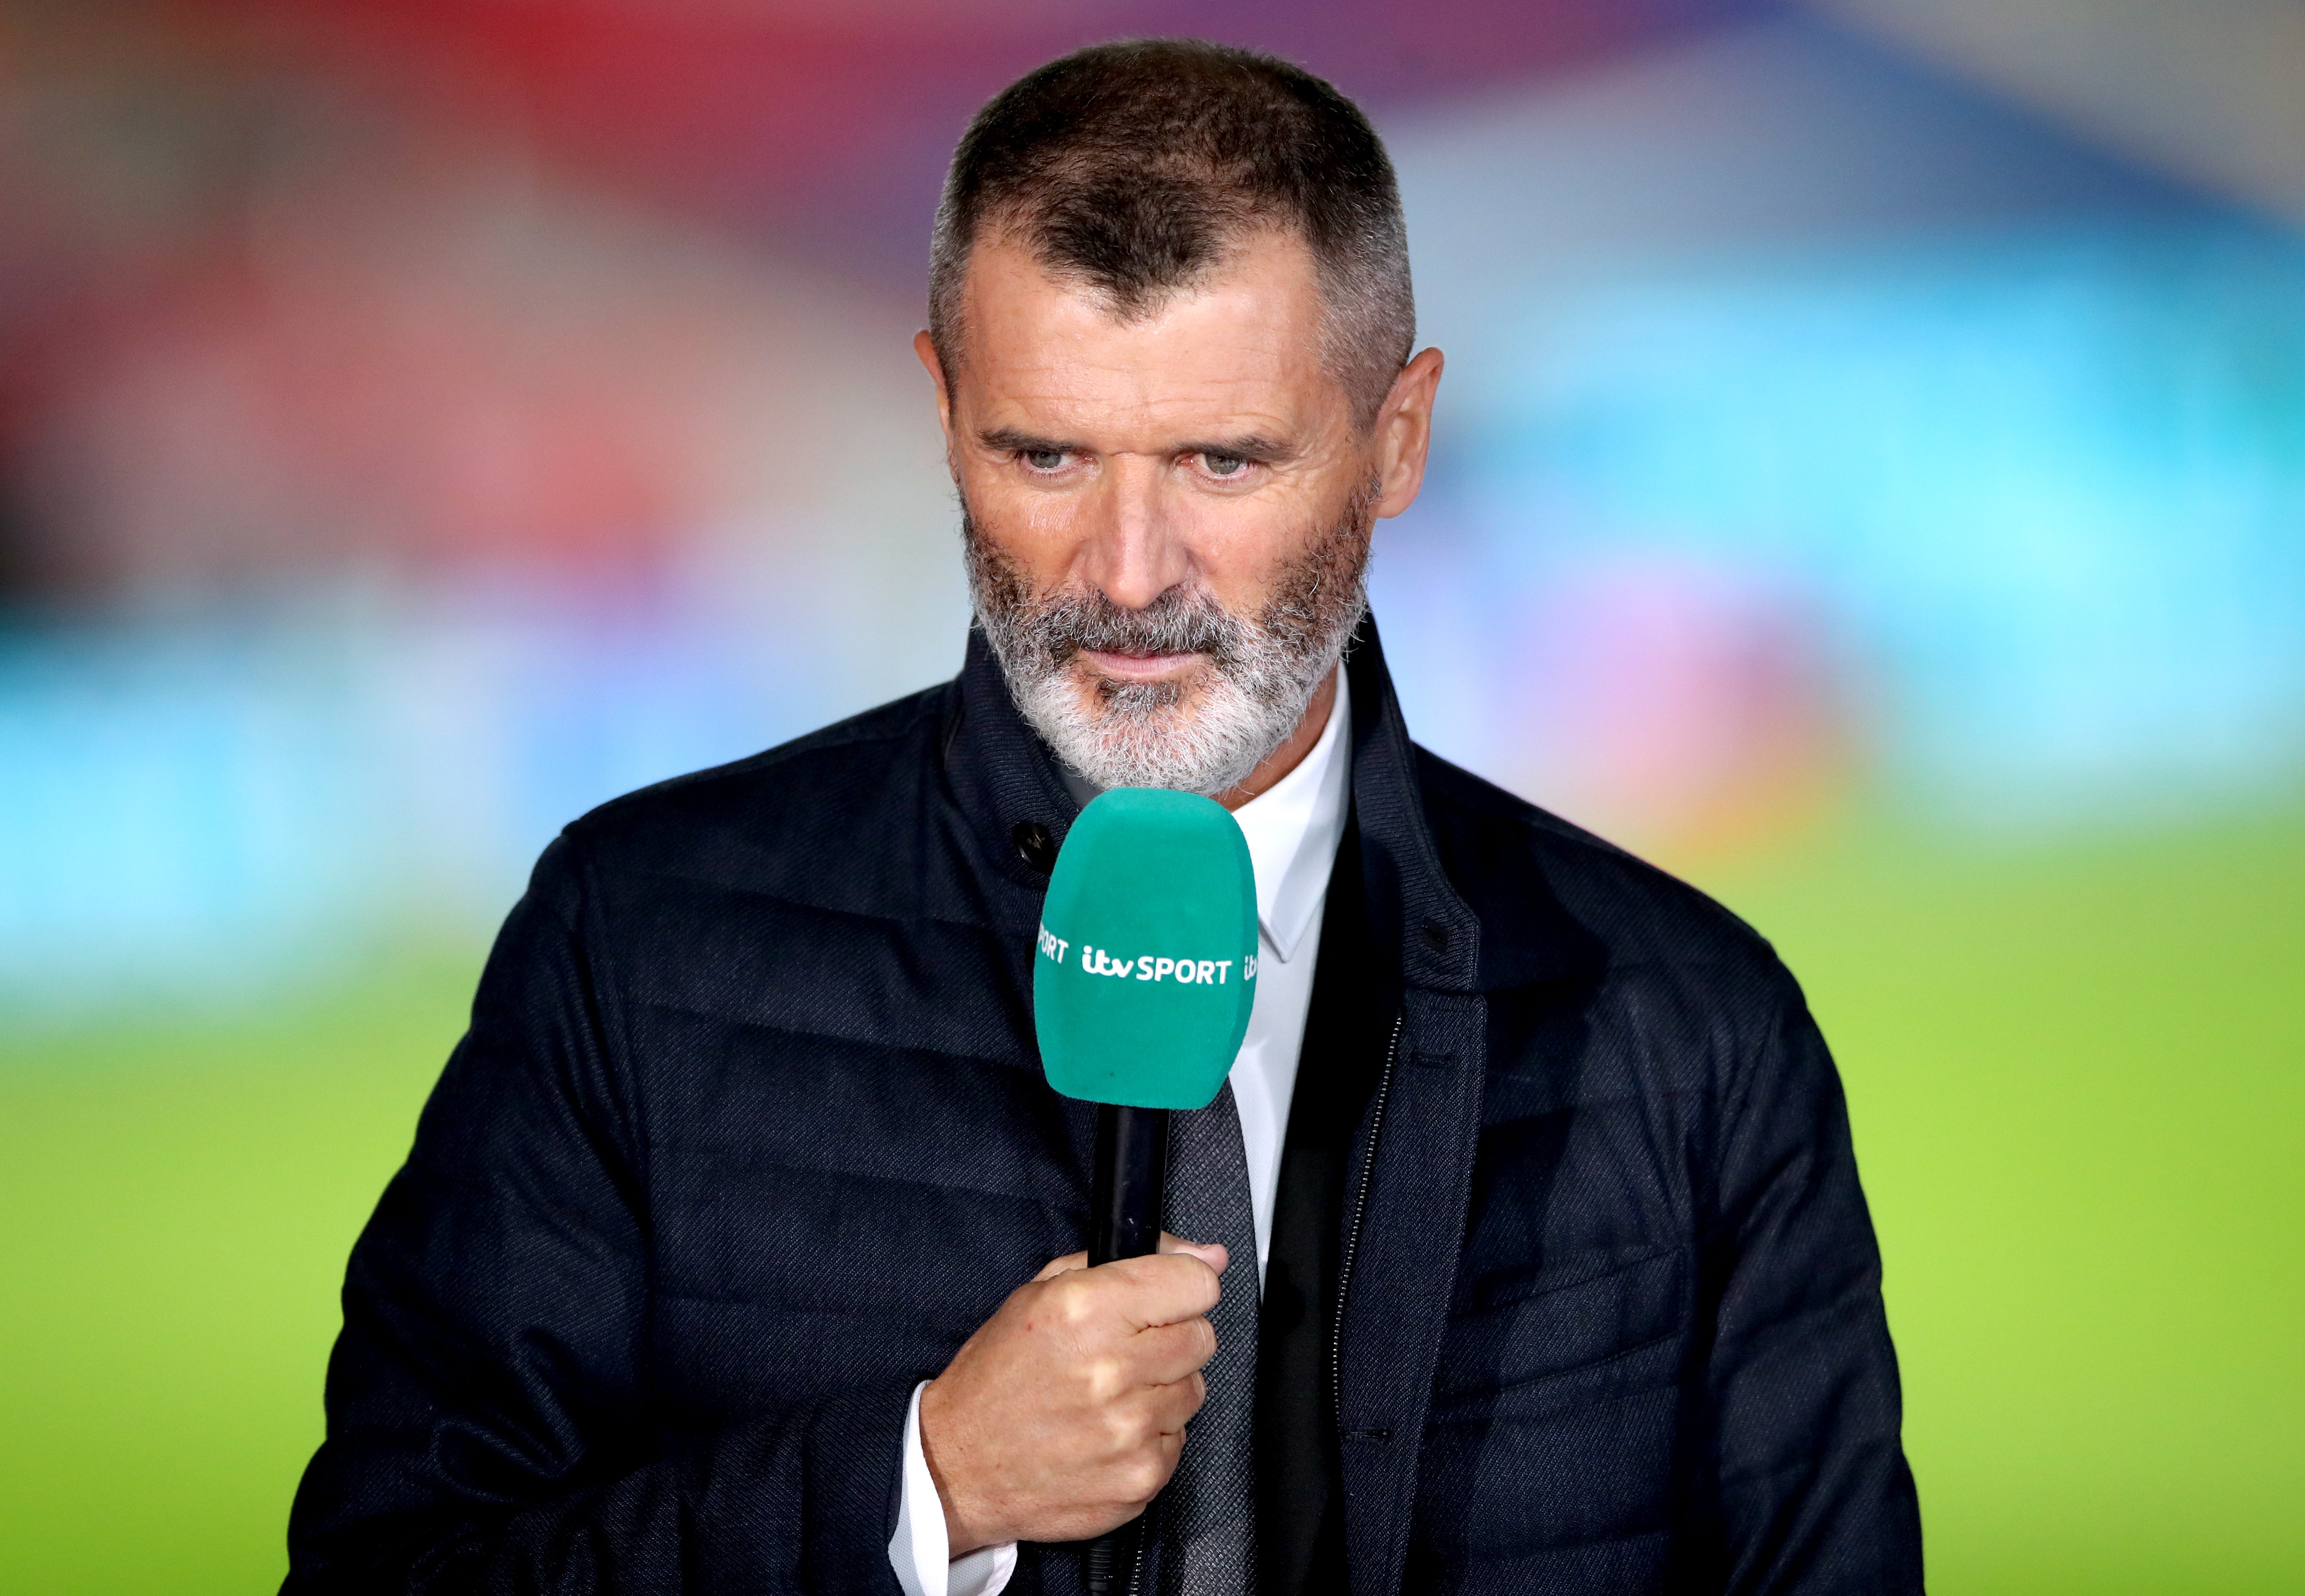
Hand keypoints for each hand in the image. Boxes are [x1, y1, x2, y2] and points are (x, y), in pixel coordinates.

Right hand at [919, 1233, 1228, 1552]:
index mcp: (1087, 1310)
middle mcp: (1113, 1370)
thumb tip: (1205, 1255)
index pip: (1196, 1284)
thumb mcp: (1042, 1293)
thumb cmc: (996, 1378)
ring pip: (1193, 1390)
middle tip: (1126, 1349)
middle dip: (1170, 1337)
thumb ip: (1130, 1262)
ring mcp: (1130, 1431)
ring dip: (1161, 1389)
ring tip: (1109, 1395)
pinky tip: (1107, 1432)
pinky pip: (1178, 1442)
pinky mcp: (1139, 1479)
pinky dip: (1150, 1437)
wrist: (958, 1465)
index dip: (1183, 1287)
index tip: (1168, 1298)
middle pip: (1202, 1337)